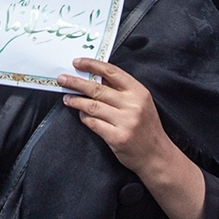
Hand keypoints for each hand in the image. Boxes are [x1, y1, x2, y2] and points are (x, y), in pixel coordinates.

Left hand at [58, 59, 171, 175]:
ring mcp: (125, 122)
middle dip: (76, 82)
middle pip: (97, 88)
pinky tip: (80, 114)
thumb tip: (94, 76)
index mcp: (139, 92)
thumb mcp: (141, 103)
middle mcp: (133, 105)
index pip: (112, 72)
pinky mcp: (117, 137)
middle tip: (62, 79)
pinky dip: (84, 117)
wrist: (156, 155)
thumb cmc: (146, 127)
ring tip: (67, 98)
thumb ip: (121, 90)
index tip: (76, 62)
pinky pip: (93, 123)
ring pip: (92, 106)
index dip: (92, 65)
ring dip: (76, 100)